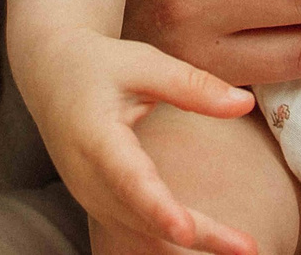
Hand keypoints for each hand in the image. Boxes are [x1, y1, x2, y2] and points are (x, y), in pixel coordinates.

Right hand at [12, 27, 258, 254]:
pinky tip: (211, 243)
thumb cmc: (99, 66)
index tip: (184, 230)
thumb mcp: (143, 64)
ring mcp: (93, 199)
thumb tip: (243, 103)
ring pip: (144, 235)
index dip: (157, 207)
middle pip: (146, 218)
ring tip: (243, 248)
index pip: (129, 180)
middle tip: (249, 249)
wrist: (51, 77)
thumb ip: (192, 85)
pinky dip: (170, 244)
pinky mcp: (103, 206)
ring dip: (193, 245)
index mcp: (97, 138)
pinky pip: (138, 234)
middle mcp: (90, 179)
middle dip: (199, 237)